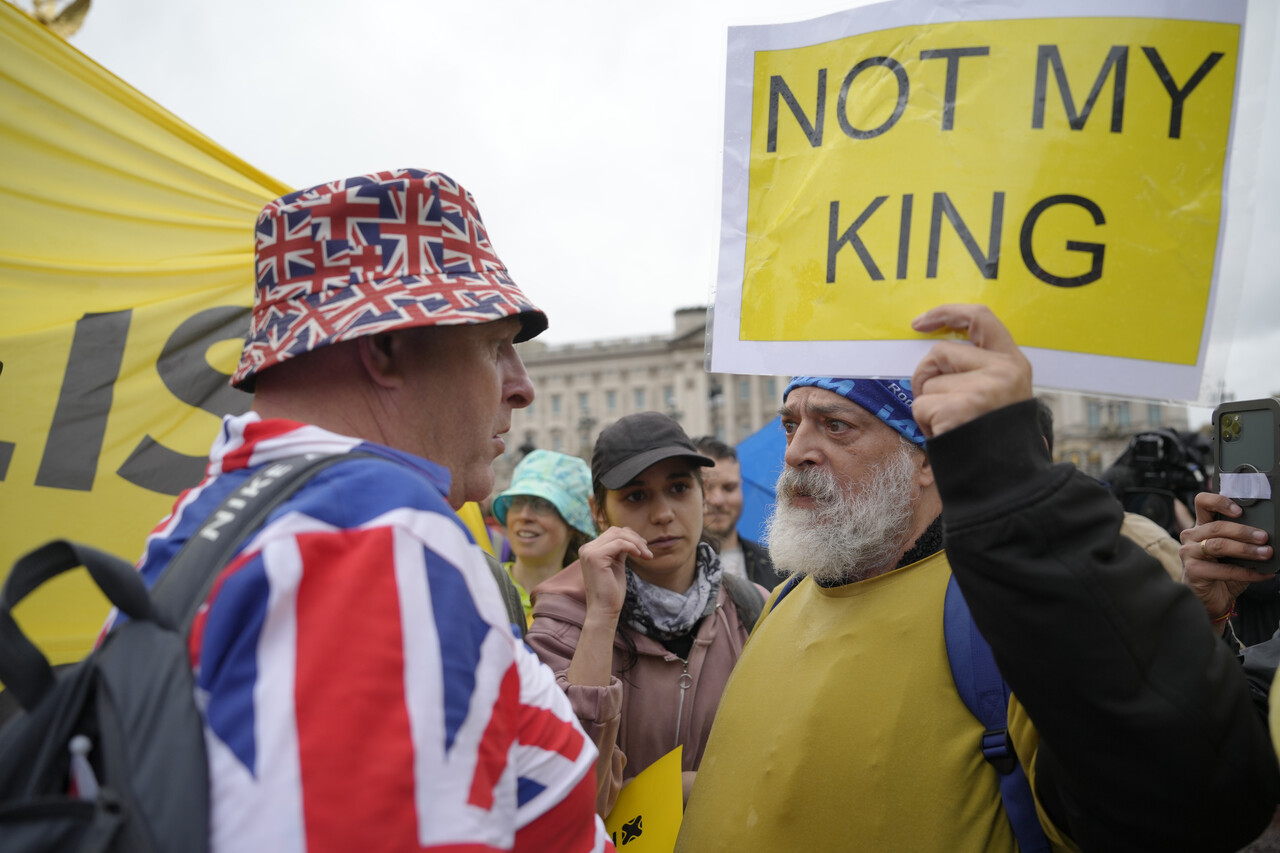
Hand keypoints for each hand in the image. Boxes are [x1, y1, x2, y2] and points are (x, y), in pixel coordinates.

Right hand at [577, 527, 650, 620]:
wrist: (604, 610)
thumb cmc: (611, 592)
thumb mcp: (616, 565)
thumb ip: (619, 551)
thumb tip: (630, 537)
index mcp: (590, 550)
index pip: (612, 533)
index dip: (630, 536)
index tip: (644, 547)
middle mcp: (586, 548)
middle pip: (615, 531)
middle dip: (635, 539)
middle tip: (648, 552)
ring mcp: (589, 552)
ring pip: (618, 535)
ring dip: (637, 543)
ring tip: (647, 556)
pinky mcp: (595, 557)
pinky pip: (619, 543)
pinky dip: (633, 547)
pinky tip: (640, 556)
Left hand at [909, 304, 1032, 438]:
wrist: (1007, 482)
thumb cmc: (993, 439)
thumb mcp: (1001, 395)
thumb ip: (978, 369)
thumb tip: (935, 356)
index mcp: (1014, 363)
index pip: (980, 318)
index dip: (947, 313)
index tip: (920, 322)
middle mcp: (1003, 371)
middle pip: (939, 353)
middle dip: (927, 378)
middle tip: (940, 405)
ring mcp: (982, 389)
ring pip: (927, 383)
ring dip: (928, 407)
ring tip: (951, 426)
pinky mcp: (960, 408)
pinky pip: (921, 406)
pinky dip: (925, 424)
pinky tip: (946, 436)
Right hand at [1179, 491, 1272, 629]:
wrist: (1210, 599)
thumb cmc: (1221, 573)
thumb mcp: (1232, 553)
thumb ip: (1241, 541)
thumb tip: (1267, 537)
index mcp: (1201, 527)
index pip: (1202, 503)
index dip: (1219, 502)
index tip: (1240, 511)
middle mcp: (1191, 537)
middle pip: (1216, 527)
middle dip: (1244, 532)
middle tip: (1264, 537)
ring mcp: (1189, 553)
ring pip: (1219, 545)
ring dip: (1246, 550)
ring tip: (1266, 553)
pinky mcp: (1193, 570)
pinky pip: (1224, 569)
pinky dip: (1247, 572)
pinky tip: (1262, 574)